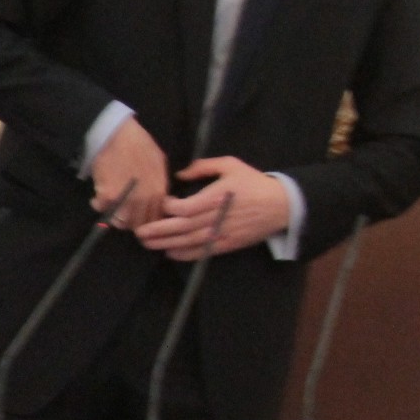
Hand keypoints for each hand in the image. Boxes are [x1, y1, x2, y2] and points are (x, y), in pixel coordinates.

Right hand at [89, 117, 166, 230]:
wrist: (117, 135)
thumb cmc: (140, 145)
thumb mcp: (160, 163)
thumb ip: (160, 184)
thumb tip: (161, 199)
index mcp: (159, 191)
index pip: (157, 218)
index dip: (150, 221)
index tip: (143, 219)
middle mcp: (143, 200)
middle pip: (139, 224)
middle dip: (134, 222)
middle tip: (127, 215)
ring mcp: (124, 199)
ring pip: (121, 222)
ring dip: (117, 216)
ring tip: (114, 208)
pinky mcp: (106, 196)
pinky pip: (102, 210)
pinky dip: (100, 206)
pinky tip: (100, 199)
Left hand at [132, 157, 288, 260]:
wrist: (281, 205)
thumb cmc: (253, 183)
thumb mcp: (231, 165)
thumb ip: (204, 166)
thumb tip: (180, 174)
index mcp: (217, 196)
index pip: (185, 207)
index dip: (168, 208)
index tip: (160, 204)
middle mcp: (216, 217)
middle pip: (181, 227)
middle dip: (157, 230)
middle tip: (138, 232)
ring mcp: (221, 233)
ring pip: (188, 242)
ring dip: (165, 244)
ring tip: (147, 243)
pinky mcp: (227, 244)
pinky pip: (201, 252)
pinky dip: (184, 254)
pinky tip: (170, 253)